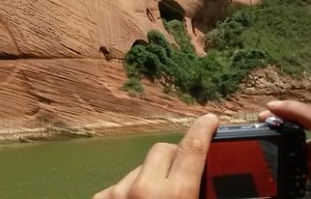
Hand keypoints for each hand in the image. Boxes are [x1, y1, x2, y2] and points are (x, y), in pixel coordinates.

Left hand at [93, 113, 218, 198]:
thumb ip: (199, 190)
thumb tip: (202, 174)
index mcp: (176, 194)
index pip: (193, 149)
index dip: (203, 130)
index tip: (210, 119)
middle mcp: (144, 188)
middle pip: (163, 150)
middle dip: (174, 158)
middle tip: (182, 177)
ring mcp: (118, 193)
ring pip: (140, 168)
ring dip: (150, 178)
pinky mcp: (101, 198)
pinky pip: (121, 184)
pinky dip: (130, 192)